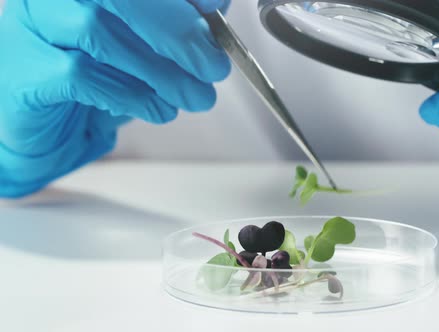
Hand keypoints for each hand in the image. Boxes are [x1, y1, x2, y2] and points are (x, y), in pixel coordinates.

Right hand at [0, 0, 230, 197]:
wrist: (48, 130)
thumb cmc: (98, 79)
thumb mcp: (144, 48)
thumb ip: (176, 22)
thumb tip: (215, 7)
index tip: (215, 7)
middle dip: (176, 28)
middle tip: (213, 66)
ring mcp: (31, 26)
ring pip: (98, 31)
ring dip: (161, 71)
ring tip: (195, 97)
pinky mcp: (23, 70)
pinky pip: (79, 74)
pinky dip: (130, 94)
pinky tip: (158, 109)